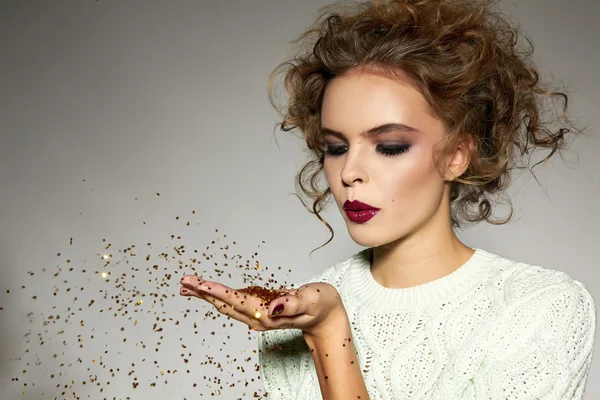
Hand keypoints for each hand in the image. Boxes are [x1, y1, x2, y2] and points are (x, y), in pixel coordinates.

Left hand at [179, 275, 346, 338]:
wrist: (328, 319)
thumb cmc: (323, 306)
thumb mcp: (312, 301)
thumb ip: (292, 304)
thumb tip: (271, 307)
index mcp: (269, 315)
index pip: (236, 301)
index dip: (215, 292)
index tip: (197, 284)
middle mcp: (259, 318)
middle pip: (225, 305)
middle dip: (203, 294)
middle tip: (183, 283)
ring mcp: (258, 317)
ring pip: (226, 306)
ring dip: (206, 296)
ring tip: (187, 287)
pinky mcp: (260, 312)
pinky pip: (234, 304)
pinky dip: (218, 297)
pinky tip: (209, 293)